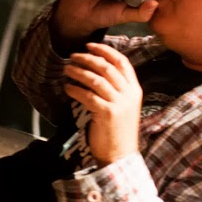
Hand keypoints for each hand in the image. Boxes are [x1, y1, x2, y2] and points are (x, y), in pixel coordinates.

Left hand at [64, 43, 141, 164]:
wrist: (121, 156)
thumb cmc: (117, 131)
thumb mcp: (122, 107)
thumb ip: (115, 90)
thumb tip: (94, 71)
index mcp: (135, 90)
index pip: (122, 62)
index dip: (105, 51)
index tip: (90, 45)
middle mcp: (129, 94)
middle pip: (107, 67)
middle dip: (88, 58)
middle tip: (72, 56)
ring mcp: (119, 104)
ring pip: (96, 79)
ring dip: (78, 72)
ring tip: (66, 69)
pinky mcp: (107, 113)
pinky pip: (87, 95)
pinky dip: (75, 89)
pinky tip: (67, 88)